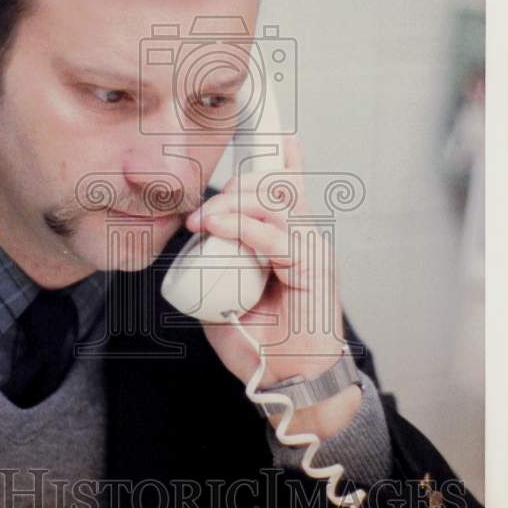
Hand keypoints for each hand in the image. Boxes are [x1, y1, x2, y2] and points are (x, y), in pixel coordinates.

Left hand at [185, 138, 361, 438]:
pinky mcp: (312, 269)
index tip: (273, 125)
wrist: (285, 381)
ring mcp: (310, 250)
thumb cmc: (260, 340)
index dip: (282, 153)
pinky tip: (216, 227)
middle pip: (274, 184)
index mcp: (287, 237)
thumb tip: (195, 242)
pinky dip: (242, 228)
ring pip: (273, 202)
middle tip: (199, 214)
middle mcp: (303, 236)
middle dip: (235, 185)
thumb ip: (216, 261)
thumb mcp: (226, 290)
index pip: (288, 182)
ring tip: (202, 221)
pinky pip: (276, 236)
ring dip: (230, 205)